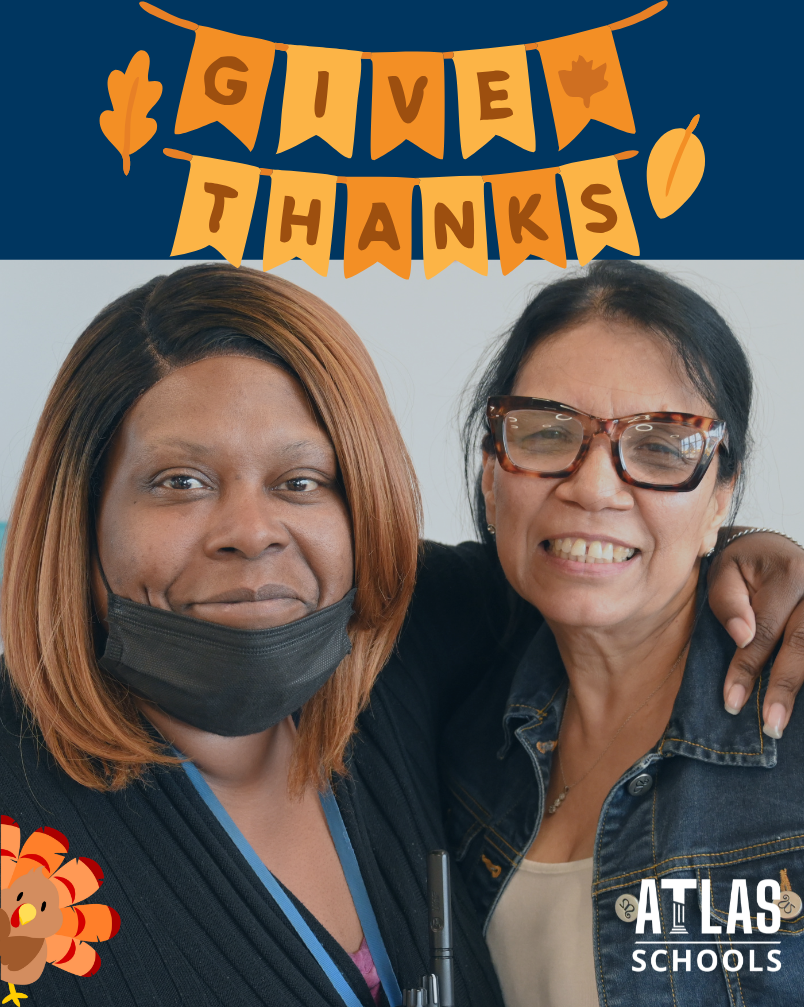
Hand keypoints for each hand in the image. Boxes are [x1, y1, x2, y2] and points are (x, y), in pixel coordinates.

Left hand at [708, 530, 803, 738]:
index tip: (732, 701)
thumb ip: (729, 603)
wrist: (774, 548)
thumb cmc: (743, 565)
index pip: (765, 630)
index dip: (747, 667)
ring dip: (802, 688)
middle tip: (770, 724)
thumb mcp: (724, 572)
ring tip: (784, 721)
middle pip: (802, 645)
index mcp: (789, 575)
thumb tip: (743, 637)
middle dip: (784, 687)